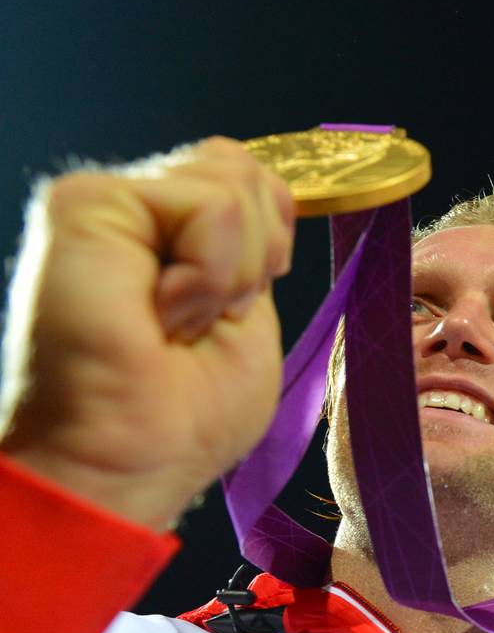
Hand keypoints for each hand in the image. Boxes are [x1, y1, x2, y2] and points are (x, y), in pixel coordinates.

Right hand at [0, 137, 294, 530]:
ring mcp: (105, 199)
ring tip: (175, 322)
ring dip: (233, 273)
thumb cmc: (184, 415)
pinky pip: (211, 204)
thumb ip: (252, 241)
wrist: (128, 465)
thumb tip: (269, 185)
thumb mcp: (249, 313)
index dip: (270, 244)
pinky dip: (211, 274)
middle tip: (199, 323)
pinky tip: (161, 315)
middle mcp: (132, 207)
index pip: (251, 178)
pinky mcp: (85, 203)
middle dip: (256, 257)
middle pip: (245, 167)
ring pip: (235, 180)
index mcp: (166, 231)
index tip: (227, 314)